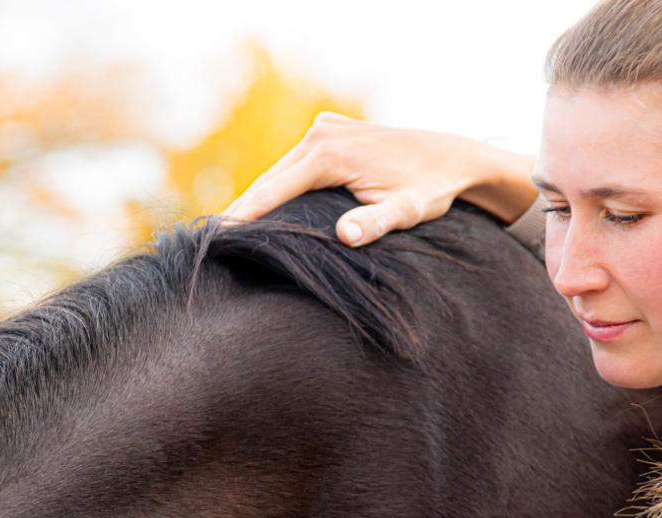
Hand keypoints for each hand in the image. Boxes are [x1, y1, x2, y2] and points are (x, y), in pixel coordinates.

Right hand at [220, 111, 536, 247]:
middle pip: (268, 180)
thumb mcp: (407, 211)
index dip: (242, 218)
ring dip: (257, 201)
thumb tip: (344, 236)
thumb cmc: (430, 189)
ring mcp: (323, 128)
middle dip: (242, 211)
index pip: (272, 190)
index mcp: (328, 151)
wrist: (452, 157)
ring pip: (278, 173)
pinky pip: (292, 167)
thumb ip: (376, 224)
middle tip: (209, 245)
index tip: (214, 239)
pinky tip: (260, 214)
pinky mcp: (327, 133)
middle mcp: (320, 132)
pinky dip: (276, 189)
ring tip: (228, 234)